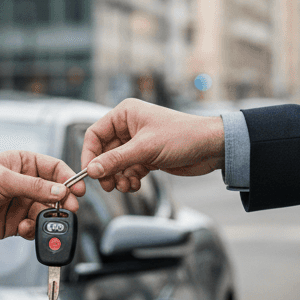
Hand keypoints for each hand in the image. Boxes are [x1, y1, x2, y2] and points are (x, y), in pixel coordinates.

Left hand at [0, 151, 82, 242]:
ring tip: (39, 222)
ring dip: (46, 219)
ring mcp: (21, 203)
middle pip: (55, 193)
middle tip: (68, 211)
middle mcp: (25, 183)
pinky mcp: (15, 222)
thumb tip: (60, 191)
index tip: (78, 190)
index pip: (54, 168)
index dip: (68, 179)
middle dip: (62, 203)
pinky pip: (34, 227)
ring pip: (46, 212)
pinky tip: (23, 229)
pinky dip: (33, 231)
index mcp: (23, 163)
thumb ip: (34, 186)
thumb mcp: (3, 180)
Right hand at [81, 99, 224, 191]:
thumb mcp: (145, 148)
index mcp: (125, 114)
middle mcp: (129, 127)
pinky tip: (136, 184)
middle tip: (109, 185)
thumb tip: (92, 170)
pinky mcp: (147, 157)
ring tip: (126, 186)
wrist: (210, 147)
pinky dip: (129, 179)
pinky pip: (129, 170)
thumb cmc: (183, 136)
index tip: (89, 173)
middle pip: (104, 153)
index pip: (95, 134)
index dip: (89, 155)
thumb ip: (116, 160)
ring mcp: (138, 143)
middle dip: (106, 170)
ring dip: (118, 177)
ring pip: (116, 164)